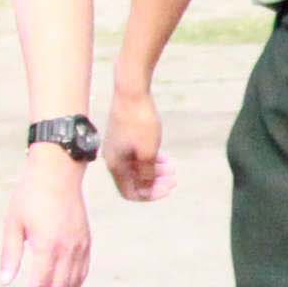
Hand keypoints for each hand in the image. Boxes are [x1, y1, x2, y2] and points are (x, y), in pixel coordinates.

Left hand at [0, 148, 91, 286]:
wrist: (59, 171)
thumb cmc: (31, 194)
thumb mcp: (13, 222)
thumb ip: (11, 254)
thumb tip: (6, 282)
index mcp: (47, 245)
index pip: (38, 286)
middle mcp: (68, 250)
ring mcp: (80, 247)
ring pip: (71, 285)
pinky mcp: (86, 242)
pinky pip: (82, 273)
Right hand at [106, 85, 166, 202]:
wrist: (131, 92)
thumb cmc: (140, 121)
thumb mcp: (148, 152)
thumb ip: (147, 174)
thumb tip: (146, 189)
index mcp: (115, 165)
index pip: (130, 192)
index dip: (149, 195)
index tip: (167, 188)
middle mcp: (113, 158)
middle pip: (134, 181)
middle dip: (155, 182)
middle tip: (174, 179)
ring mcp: (118, 147)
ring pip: (137, 168)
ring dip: (155, 171)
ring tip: (173, 168)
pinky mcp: (123, 137)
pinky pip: (136, 155)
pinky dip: (151, 159)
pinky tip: (165, 157)